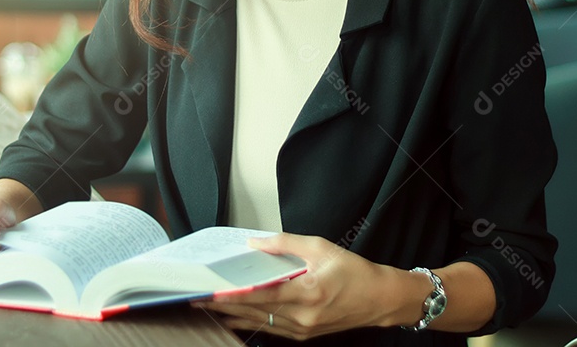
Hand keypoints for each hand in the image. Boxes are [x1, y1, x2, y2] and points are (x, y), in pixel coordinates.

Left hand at [191, 232, 402, 340]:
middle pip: (254, 312)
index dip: (234, 295)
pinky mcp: (303, 334)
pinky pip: (270, 329)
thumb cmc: (354, 273)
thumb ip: (285, 244)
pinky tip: (234, 316)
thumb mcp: (320, 248)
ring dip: (232, 315)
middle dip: (223, 306)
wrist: (380, 299)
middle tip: (197, 298)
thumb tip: (256, 243)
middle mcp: (302, 316)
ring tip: (208, 306)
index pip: (262, 295)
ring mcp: (302, 329)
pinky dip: (250, 321)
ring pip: (259, 323)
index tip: (211, 292)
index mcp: (307, 293)